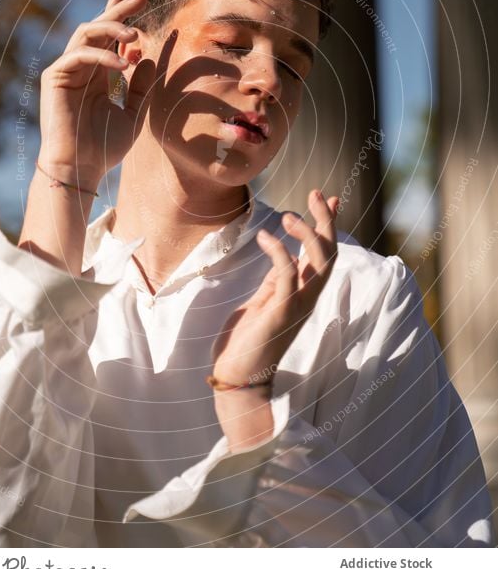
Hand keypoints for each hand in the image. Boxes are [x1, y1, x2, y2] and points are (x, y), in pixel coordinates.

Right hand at [38, 0, 171, 189]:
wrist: (80, 168)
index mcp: (98, 74)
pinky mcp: (55, 77)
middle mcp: (82, 68)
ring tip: (135, 34)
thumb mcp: (133, 115)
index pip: (109, 37)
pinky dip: (102, 56)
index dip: (120, 15)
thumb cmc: (105, 148)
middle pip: (98, 28)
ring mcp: (66, 70)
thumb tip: (148, 58)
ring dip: (111, 29)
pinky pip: (79, 55)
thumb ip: (141, 88)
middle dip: (119, 10)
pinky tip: (122, 64)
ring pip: (86, 34)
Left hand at [212, 189, 338, 384]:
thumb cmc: (247, 339)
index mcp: (303, 293)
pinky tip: (266, 236)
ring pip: (320, 262)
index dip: (328, 224)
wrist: (238, 375)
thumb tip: (288, 254)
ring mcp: (298, 305)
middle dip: (326, 221)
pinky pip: (288, 275)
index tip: (328, 197)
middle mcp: (308, 298)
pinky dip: (280, 251)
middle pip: (330, 253)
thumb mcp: (265, 299)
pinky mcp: (282, 312)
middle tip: (316, 193)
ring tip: (288, 215)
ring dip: (308, 234)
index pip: (324, 252)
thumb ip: (279, 278)